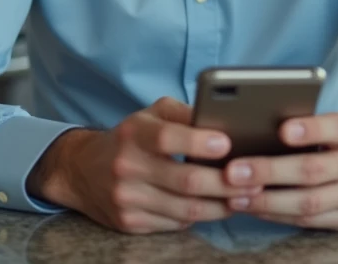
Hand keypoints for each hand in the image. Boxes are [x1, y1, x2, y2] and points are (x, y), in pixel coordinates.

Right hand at [26, 97, 262, 234]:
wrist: (82, 170)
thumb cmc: (130, 138)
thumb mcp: (150, 114)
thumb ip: (184, 114)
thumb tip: (223, 120)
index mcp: (134, 133)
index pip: (168, 138)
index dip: (199, 142)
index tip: (227, 144)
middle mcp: (127, 166)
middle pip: (186, 180)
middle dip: (225, 182)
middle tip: (255, 179)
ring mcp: (127, 199)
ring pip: (186, 208)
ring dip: (222, 205)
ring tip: (246, 197)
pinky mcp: (130, 223)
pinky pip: (176, 223)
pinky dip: (201, 216)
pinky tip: (218, 207)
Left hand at [221, 114, 337, 230]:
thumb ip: (311, 125)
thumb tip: (257, 126)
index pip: (337, 127)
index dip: (310, 129)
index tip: (282, 130)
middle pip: (313, 169)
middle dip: (269, 172)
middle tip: (234, 171)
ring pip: (309, 201)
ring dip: (266, 200)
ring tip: (235, 195)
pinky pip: (310, 220)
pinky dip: (278, 214)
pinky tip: (255, 208)